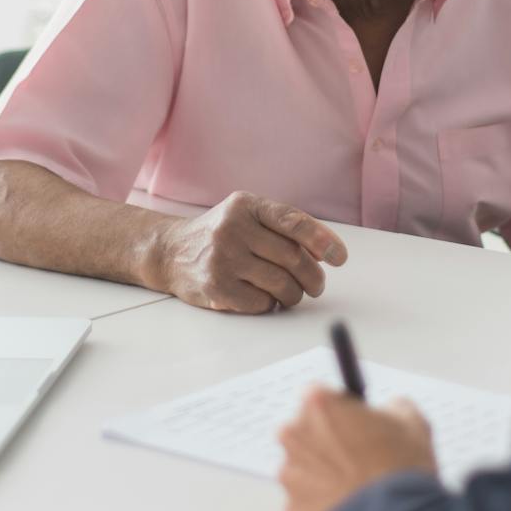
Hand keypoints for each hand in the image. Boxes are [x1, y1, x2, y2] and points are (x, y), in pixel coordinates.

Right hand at [151, 191, 346, 313]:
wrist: (171, 252)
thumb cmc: (222, 234)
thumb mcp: (249, 217)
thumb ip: (285, 228)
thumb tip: (327, 251)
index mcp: (245, 205)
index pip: (292, 221)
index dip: (322, 240)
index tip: (340, 257)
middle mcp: (232, 229)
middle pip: (292, 258)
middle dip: (313, 277)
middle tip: (316, 285)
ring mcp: (222, 259)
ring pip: (281, 284)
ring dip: (295, 294)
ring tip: (292, 293)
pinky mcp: (216, 288)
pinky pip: (262, 303)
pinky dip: (271, 304)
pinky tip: (265, 297)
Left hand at [277, 385, 437, 510]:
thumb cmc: (401, 474)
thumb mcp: (413, 423)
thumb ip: (393, 407)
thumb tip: (391, 410)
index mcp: (319, 405)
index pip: (321, 398)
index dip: (342, 412)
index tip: (355, 424)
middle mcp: (295, 436)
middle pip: (306, 431)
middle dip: (327, 442)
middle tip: (359, 458)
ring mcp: (290, 474)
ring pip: (303, 467)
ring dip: (322, 474)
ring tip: (356, 487)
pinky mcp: (291, 509)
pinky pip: (304, 500)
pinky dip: (320, 503)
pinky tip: (347, 506)